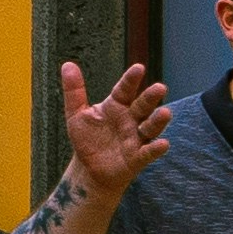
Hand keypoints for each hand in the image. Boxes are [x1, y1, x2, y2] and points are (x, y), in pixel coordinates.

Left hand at [52, 58, 170, 197]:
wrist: (89, 169)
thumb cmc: (88, 138)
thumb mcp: (76, 114)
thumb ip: (74, 91)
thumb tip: (67, 64)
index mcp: (116, 106)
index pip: (125, 90)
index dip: (131, 80)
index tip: (139, 68)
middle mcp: (130, 119)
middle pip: (142, 106)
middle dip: (151, 97)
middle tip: (160, 87)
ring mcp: (136, 138)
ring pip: (150, 127)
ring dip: (158, 121)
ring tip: (165, 112)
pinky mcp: (137, 158)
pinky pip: (148, 152)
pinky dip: (156, 148)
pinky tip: (163, 144)